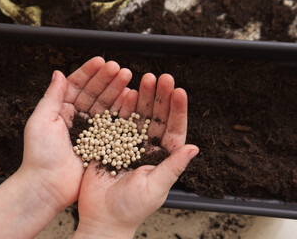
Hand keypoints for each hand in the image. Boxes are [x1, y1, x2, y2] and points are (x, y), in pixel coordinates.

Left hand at [21, 57, 133, 209]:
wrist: (47, 185)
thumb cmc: (39, 155)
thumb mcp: (40, 120)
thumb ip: (51, 96)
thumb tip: (58, 73)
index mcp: (60, 109)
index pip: (77, 85)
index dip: (89, 72)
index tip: (101, 62)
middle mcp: (76, 118)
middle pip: (94, 93)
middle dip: (107, 79)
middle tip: (119, 69)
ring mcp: (90, 130)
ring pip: (105, 105)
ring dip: (116, 91)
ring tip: (127, 78)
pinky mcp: (100, 143)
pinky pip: (112, 124)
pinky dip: (121, 111)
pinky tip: (129, 99)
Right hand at [74, 74, 198, 238]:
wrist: (102, 217)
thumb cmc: (130, 209)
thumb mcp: (155, 188)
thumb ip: (173, 166)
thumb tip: (195, 148)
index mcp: (162, 158)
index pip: (174, 130)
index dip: (177, 110)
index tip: (179, 92)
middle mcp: (148, 148)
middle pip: (157, 117)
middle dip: (160, 97)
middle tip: (163, 78)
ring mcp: (129, 144)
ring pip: (139, 116)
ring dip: (143, 98)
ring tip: (146, 79)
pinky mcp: (111, 143)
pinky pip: (118, 122)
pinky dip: (122, 108)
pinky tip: (127, 93)